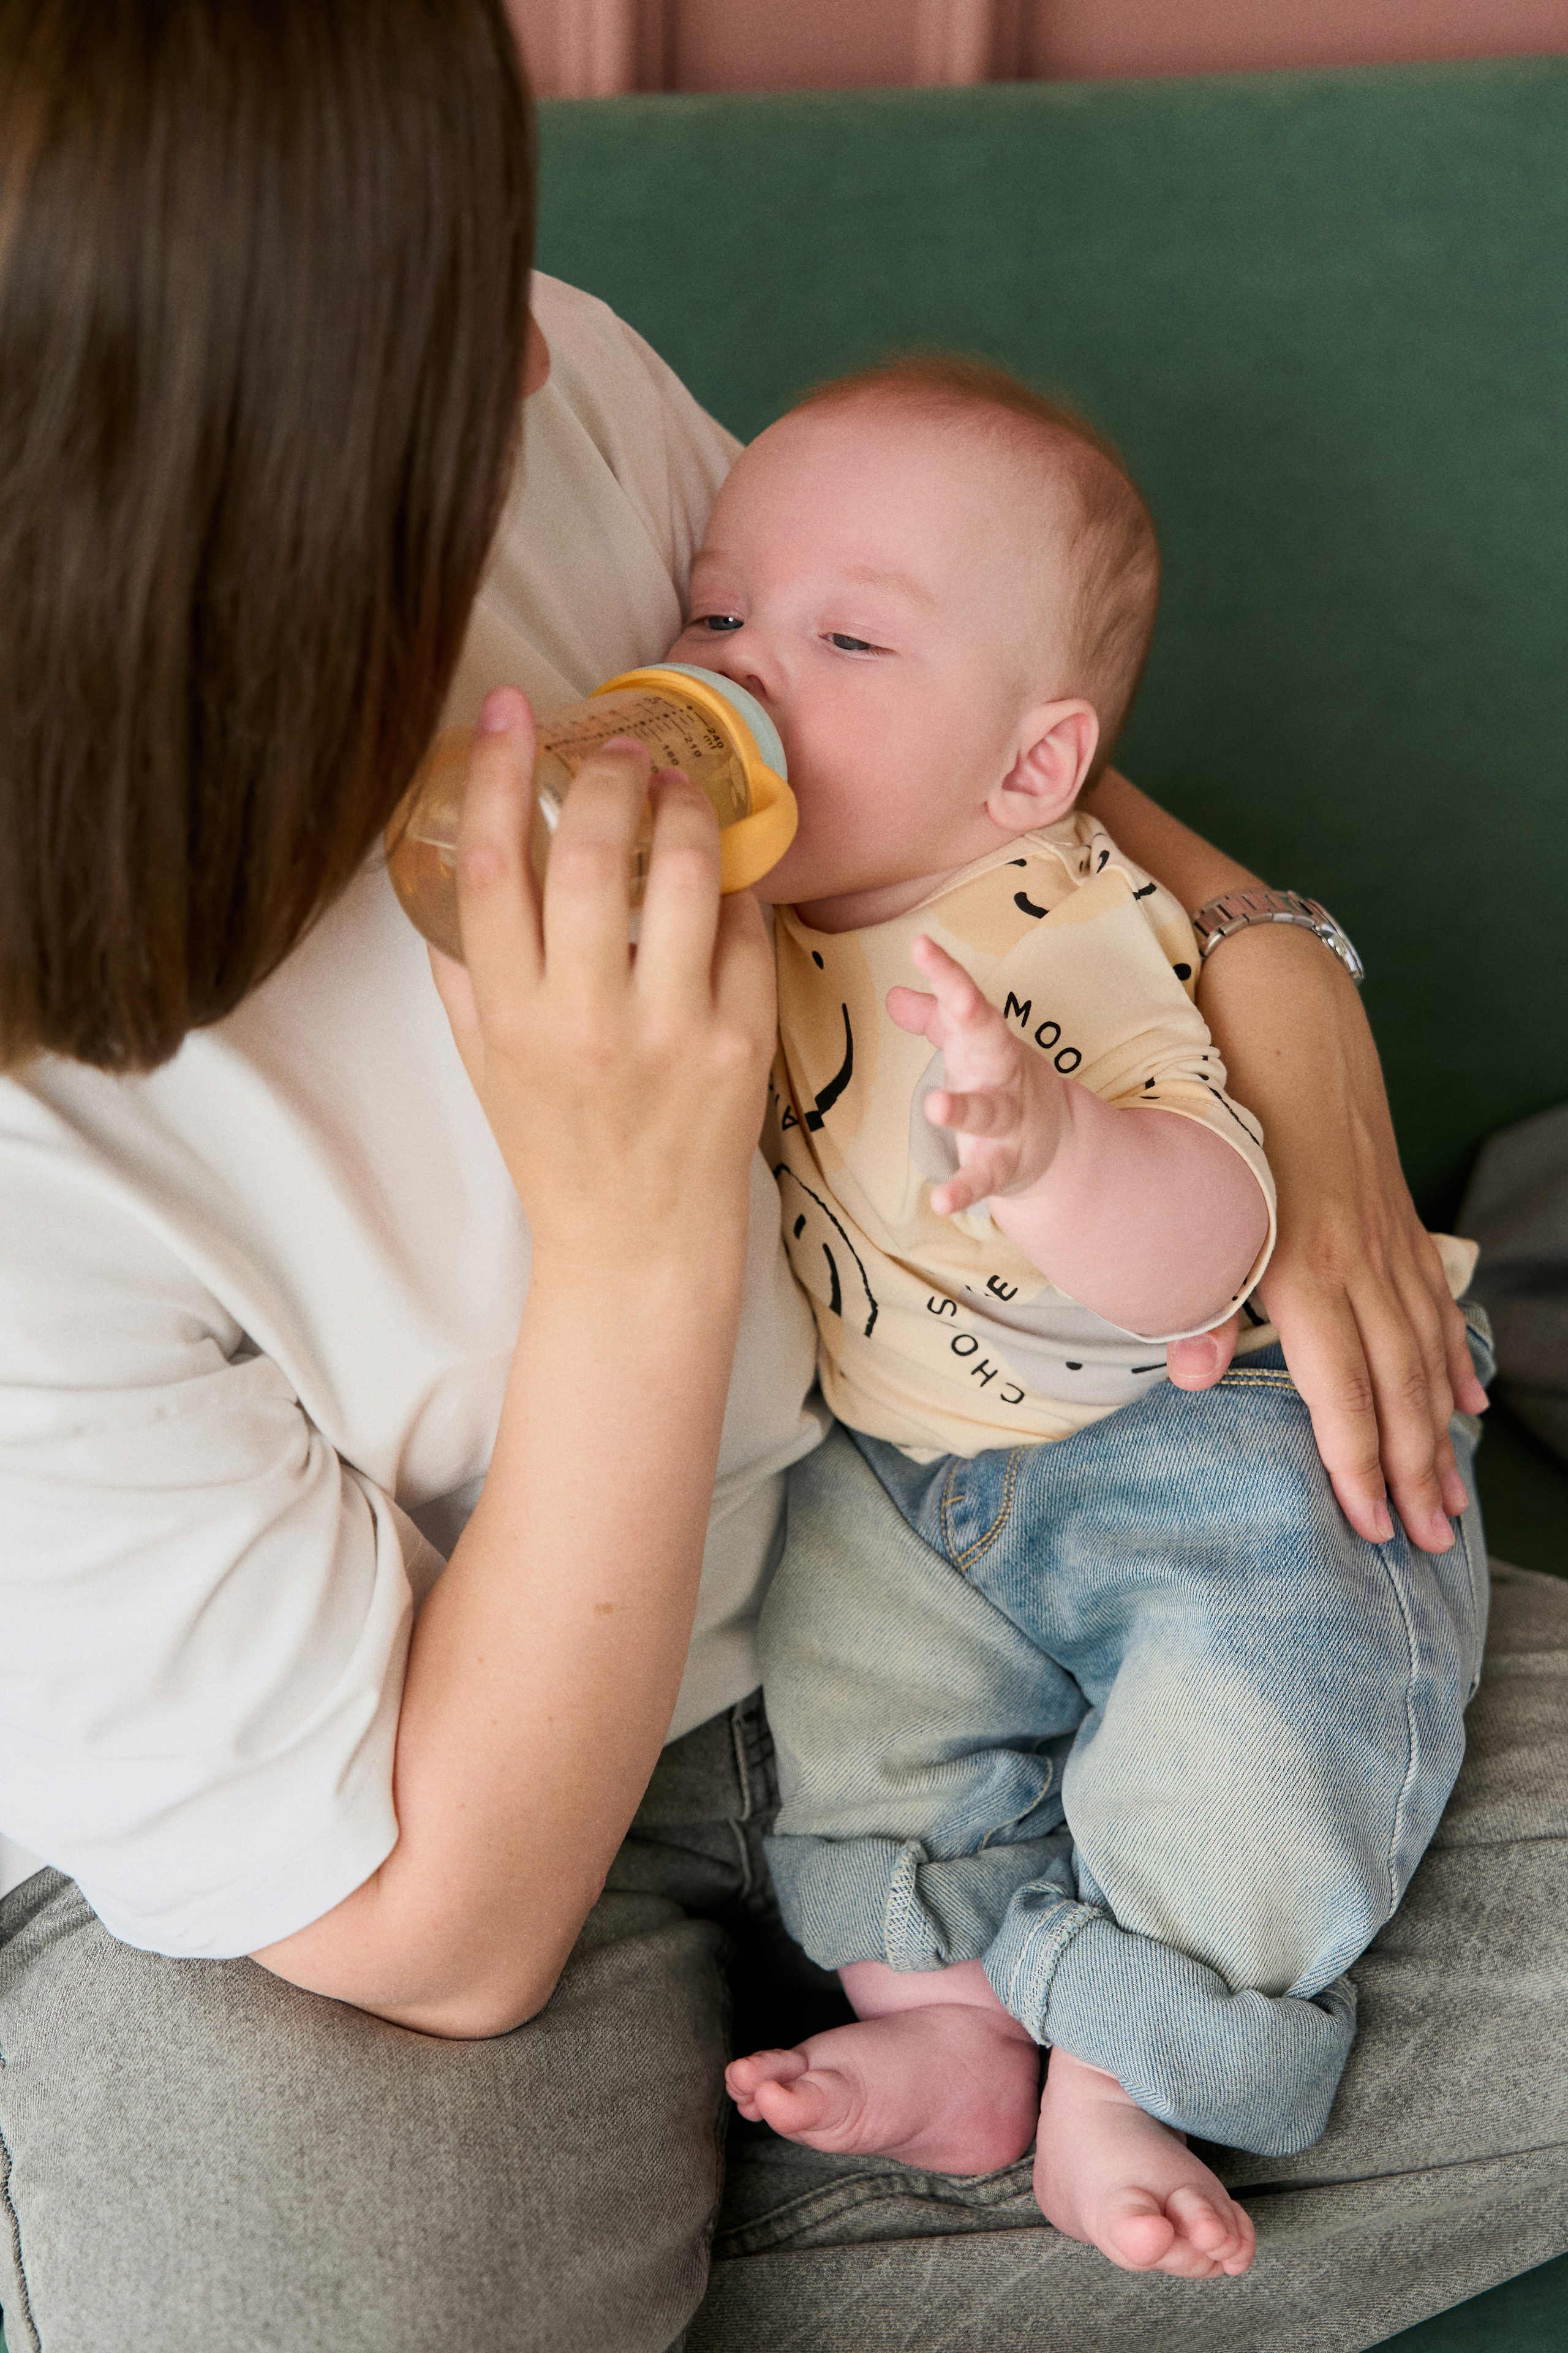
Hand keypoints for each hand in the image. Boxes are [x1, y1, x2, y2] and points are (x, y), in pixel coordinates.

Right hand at [429, 687, 775, 1277]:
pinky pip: (742, 932)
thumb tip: (453, 856)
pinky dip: (733, 889)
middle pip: (589, 856)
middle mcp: (587, 1022)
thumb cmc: (557, 1149)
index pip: (492, 868)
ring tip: (681, 789)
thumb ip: (464, 969)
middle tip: (623, 748)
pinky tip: (720, 877)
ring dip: (685, 812)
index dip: (501, 772)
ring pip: (682, 878)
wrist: (637, 1247)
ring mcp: (672, 1033)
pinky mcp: (742, 1045)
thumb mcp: (484, 1063)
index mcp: (510, 1017)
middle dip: (609, 778)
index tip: (512, 710)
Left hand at [887, 936, 1065, 1216]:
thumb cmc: (1001, 1082)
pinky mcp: (1005, 1164)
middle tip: (953, 1001)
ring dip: (963, 1108)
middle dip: (972, 1020)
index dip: (948, 974)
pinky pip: (984, 1177)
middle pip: (990, 1042)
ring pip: (988, 1113)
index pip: (969, 1002)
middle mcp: (1003, 1076)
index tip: (922, 944)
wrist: (1053, 1142)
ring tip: (935, 1105)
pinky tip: (941, 1202)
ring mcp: (1008, 1121)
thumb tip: (894, 995)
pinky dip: (965, 1190)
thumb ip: (934, 1021)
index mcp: (990, 1043)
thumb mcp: (970, 1048)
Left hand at [1164, 925, 1484, 1553]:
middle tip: (1431, 1545)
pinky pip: (1434, 1307)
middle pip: (1397, 1390)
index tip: (1371, 1528)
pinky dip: (1452, 1362)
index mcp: (1304, 1269)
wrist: (1285, 1013)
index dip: (1357, 1467)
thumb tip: (1191, 1378)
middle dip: (1415, 1474)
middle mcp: (1359, 1264)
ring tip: (1451, 1498)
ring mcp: (1388, 1241)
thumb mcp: (1199, 1201)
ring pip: (1425, 1355)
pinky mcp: (1397, 1218)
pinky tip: (1465, 1405)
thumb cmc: (1226, 1107)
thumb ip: (1197, 1295)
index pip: (1340, 1394)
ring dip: (1438, 1434)